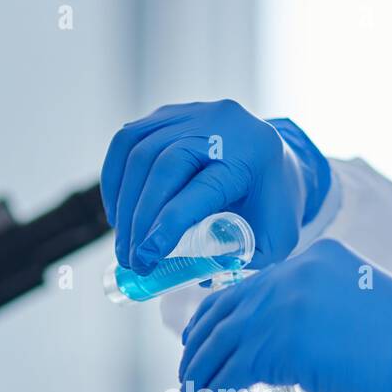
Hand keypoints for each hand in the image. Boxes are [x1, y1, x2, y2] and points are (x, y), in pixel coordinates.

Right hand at [100, 100, 330, 273]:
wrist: (277, 163)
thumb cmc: (274, 207)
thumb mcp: (273, 240)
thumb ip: (239, 260)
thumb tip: (193, 279)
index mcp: (254, 153)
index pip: (202, 188)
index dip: (168, 224)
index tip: (147, 260)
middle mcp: (223, 123)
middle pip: (165, 165)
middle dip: (140, 219)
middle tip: (132, 260)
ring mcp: (192, 112)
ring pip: (140, 152)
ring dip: (124, 204)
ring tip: (125, 243)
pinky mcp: (167, 114)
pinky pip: (127, 141)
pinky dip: (114, 179)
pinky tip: (118, 213)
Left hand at [179, 239, 391, 391]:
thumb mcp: (361, 306)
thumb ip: (319, 310)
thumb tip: (285, 344)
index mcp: (318, 256)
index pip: (254, 282)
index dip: (224, 312)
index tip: (208, 334)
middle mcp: (295, 272)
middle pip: (228, 305)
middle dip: (202, 339)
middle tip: (190, 366)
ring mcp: (284, 304)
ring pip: (222, 338)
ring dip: (201, 369)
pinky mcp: (279, 343)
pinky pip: (230, 368)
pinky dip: (214, 388)